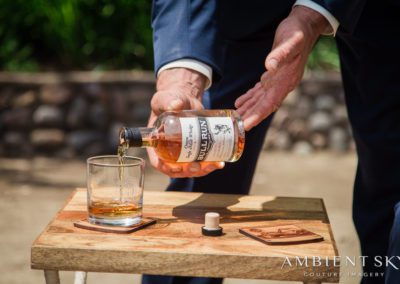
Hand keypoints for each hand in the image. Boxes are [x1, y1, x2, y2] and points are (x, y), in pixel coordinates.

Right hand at [147, 68, 224, 176]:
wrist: (185, 98)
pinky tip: (220, 162)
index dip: (166, 168)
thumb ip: (167, 101)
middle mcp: (169, 150)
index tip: (177, 169)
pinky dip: (210, 164)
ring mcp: (183, 151)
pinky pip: (201, 160)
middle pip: (177, 168)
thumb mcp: (165, 99)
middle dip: (189, 171)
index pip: (158, 161)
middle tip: (198, 166)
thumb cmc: (170, 98)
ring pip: (191, 167)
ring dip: (203, 170)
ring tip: (215, 165)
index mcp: (157, 142)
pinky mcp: (196, 148)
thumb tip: (176, 105)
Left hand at [235, 6, 330, 130]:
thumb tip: (270, 66)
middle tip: (236, 127)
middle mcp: (282, 85)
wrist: (304, 27)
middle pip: (263, 106)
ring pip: (260, 100)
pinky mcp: (272, 76)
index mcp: (286, 81)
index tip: (246, 125)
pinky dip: (250, 98)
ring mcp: (278, 82)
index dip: (258, 115)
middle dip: (250, 117)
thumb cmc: (297, 33)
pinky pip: (259, 91)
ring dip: (248, 110)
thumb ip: (281, 54)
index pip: (270, 103)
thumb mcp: (290, 41)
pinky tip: (240, 103)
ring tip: (235, 119)